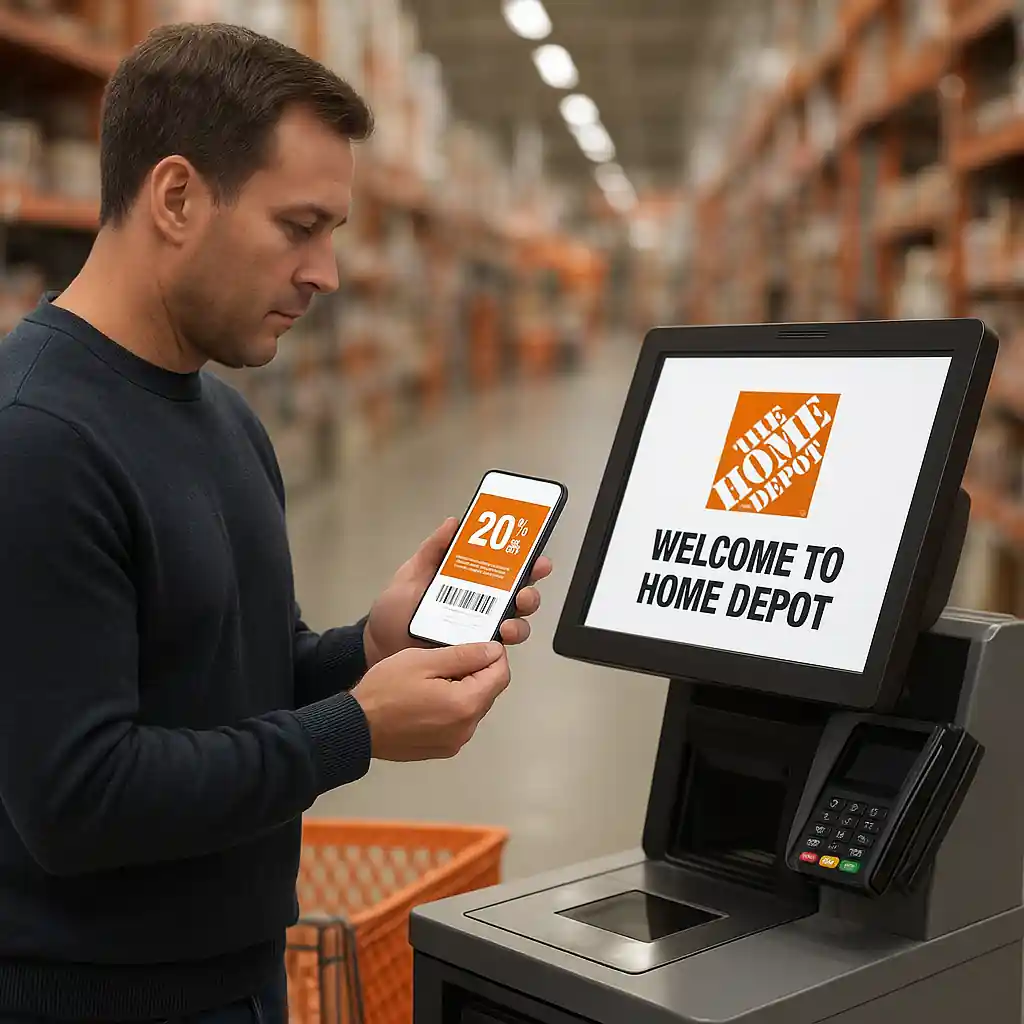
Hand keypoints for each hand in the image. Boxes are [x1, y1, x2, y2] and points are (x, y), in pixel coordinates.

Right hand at [351, 642, 510, 760]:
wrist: (356, 726)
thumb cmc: (383, 693)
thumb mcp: (423, 661)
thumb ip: (464, 655)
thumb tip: (492, 651)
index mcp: (465, 704)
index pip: (501, 674)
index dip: (492, 655)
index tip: (476, 645)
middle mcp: (466, 728)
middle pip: (489, 691)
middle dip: (475, 671)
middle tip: (444, 660)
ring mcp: (455, 741)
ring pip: (474, 705)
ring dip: (462, 689)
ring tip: (430, 680)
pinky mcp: (443, 747)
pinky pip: (459, 721)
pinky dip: (451, 706)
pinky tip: (426, 698)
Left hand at [363, 517, 552, 667]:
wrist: (379, 648)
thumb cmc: (394, 613)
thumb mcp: (411, 574)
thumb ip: (433, 550)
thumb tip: (453, 523)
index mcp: (471, 582)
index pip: (506, 569)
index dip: (527, 560)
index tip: (536, 555)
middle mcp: (483, 606)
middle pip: (520, 595)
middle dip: (530, 591)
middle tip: (525, 590)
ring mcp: (480, 631)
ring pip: (516, 623)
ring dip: (521, 619)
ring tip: (511, 618)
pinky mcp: (475, 654)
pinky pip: (498, 651)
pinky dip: (504, 644)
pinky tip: (498, 637)